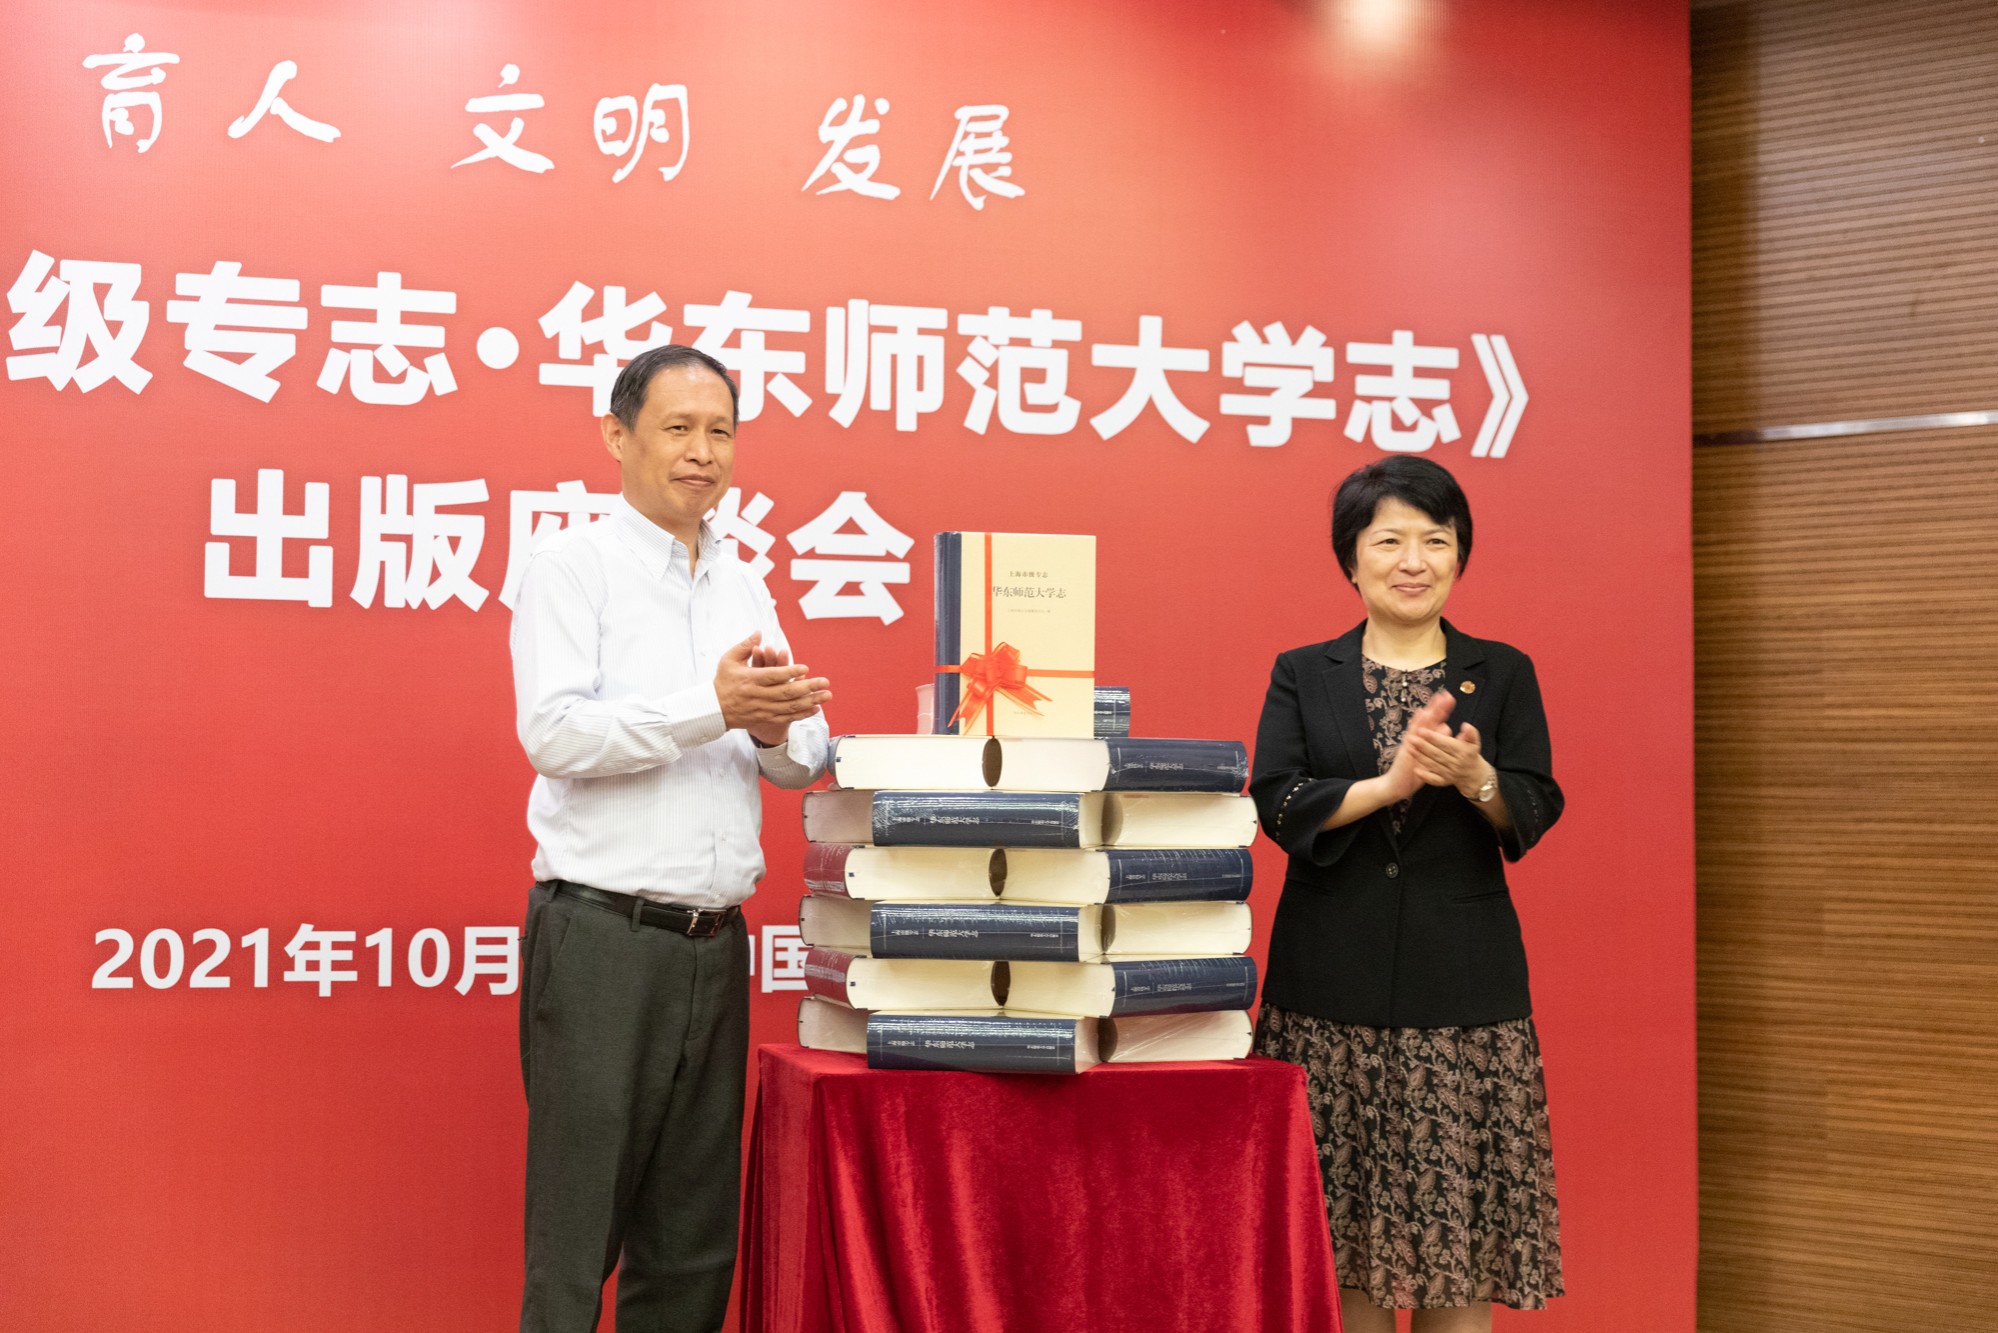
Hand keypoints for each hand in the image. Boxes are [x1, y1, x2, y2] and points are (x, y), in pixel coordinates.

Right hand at [716, 633, 831, 745]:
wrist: (714, 710)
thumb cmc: (723, 681)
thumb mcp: (729, 660)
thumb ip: (745, 646)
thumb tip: (759, 633)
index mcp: (750, 679)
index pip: (773, 675)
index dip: (790, 672)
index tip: (806, 668)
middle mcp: (758, 695)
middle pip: (787, 692)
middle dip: (809, 687)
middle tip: (825, 681)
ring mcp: (762, 709)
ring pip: (790, 706)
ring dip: (811, 701)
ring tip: (826, 695)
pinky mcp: (764, 718)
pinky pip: (786, 718)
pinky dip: (802, 714)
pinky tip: (815, 708)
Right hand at [1381, 689, 1455, 801]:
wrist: (1397, 784)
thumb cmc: (1413, 772)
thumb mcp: (1429, 758)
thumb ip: (1437, 743)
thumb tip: (1446, 728)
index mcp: (1423, 739)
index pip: (1433, 721)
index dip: (1441, 710)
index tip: (1448, 697)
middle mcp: (1416, 737)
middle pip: (1428, 718)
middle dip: (1437, 706)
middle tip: (1446, 694)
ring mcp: (1411, 740)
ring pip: (1421, 722)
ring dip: (1429, 710)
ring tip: (1438, 699)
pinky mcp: (1407, 746)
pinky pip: (1412, 732)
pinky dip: (1417, 722)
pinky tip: (1422, 713)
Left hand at [1403, 700, 1488, 795]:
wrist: (1474, 775)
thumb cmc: (1471, 754)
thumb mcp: (1474, 742)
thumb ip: (1471, 733)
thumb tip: (1465, 725)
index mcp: (1463, 752)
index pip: (1446, 744)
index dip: (1433, 737)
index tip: (1421, 730)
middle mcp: (1456, 764)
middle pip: (1437, 754)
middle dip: (1423, 746)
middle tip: (1412, 738)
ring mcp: (1450, 774)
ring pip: (1433, 765)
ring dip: (1421, 757)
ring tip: (1410, 748)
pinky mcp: (1445, 782)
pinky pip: (1434, 780)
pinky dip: (1425, 776)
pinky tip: (1416, 770)